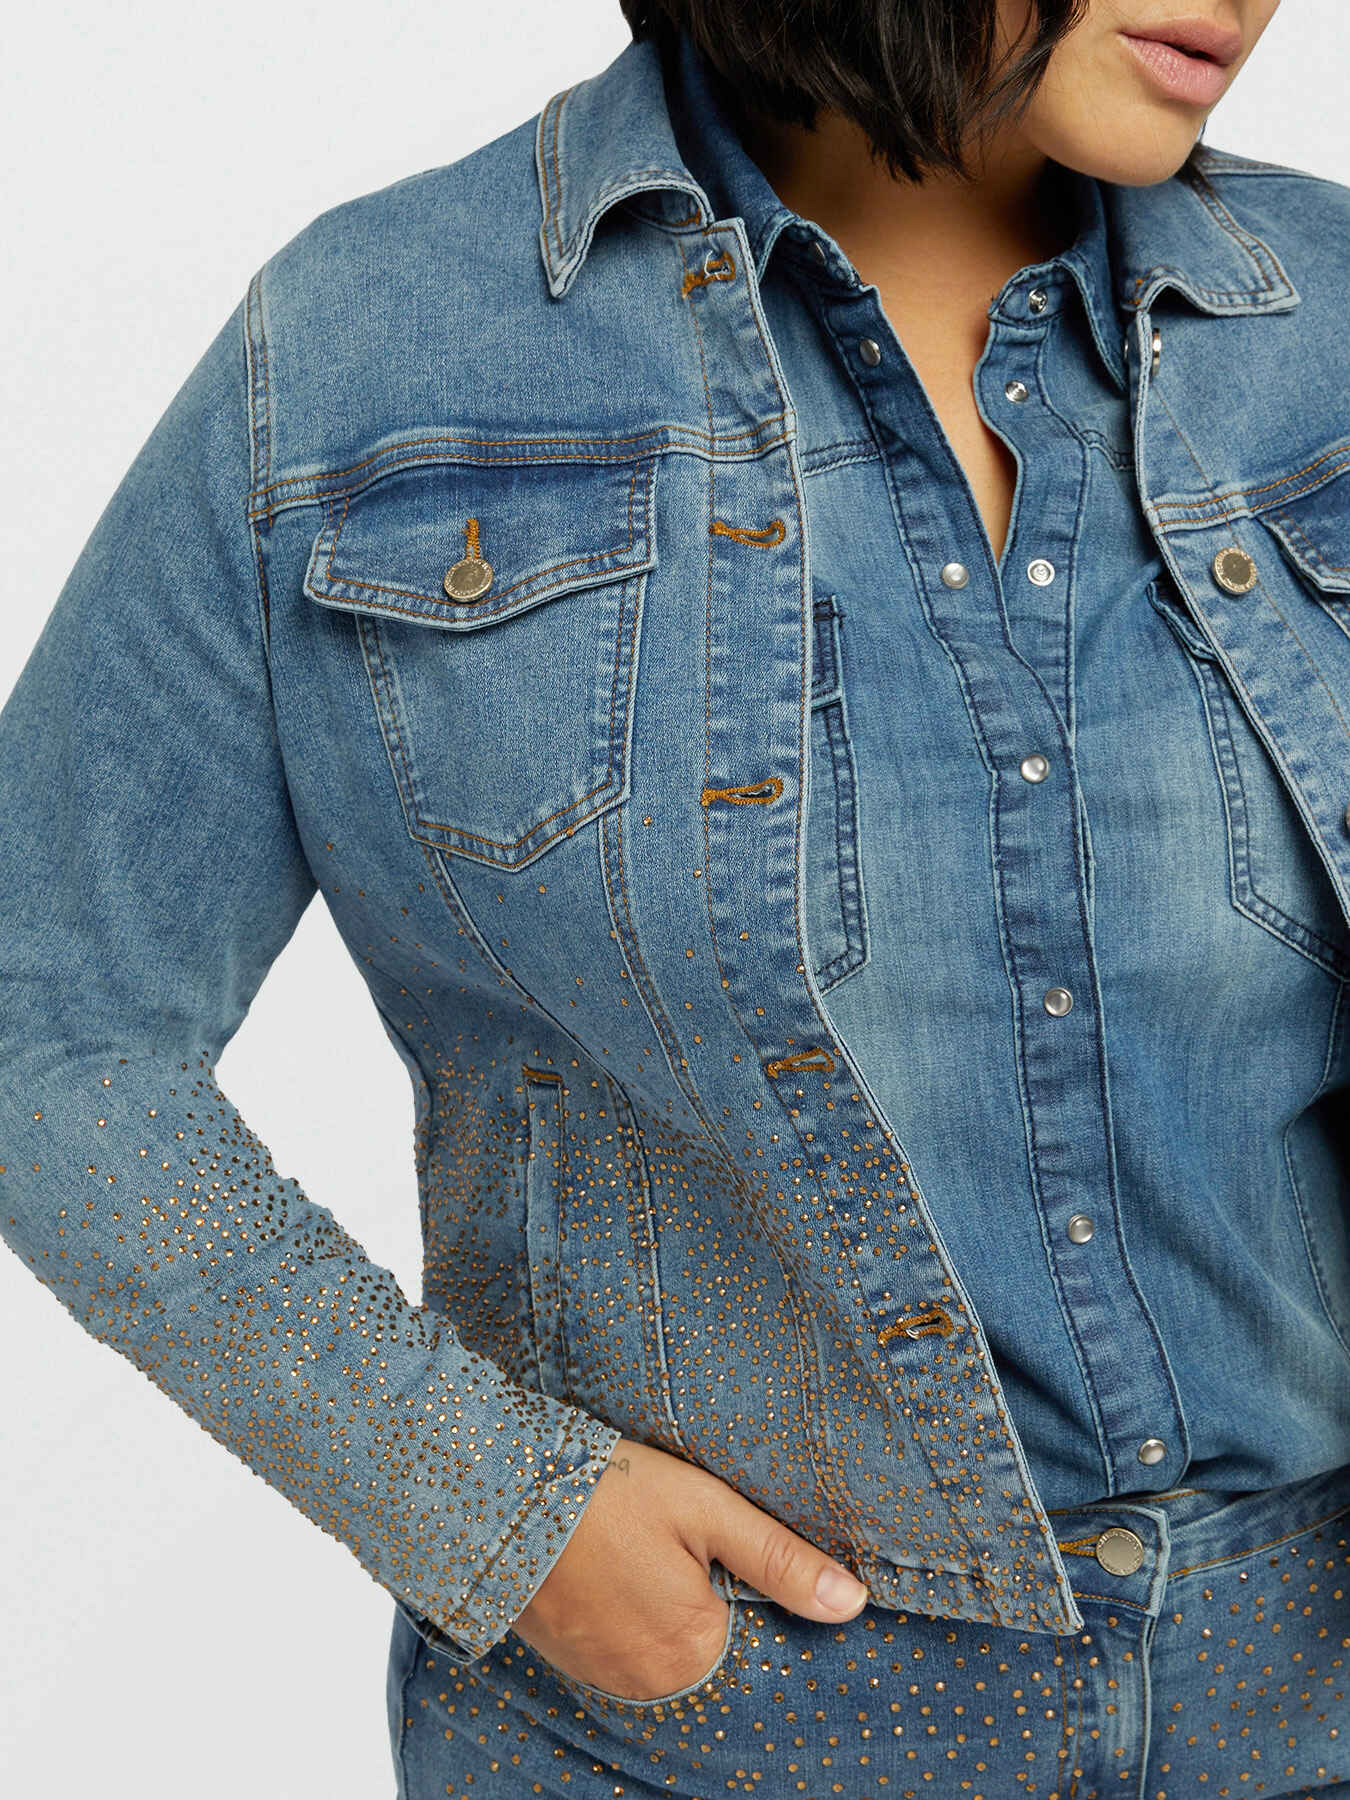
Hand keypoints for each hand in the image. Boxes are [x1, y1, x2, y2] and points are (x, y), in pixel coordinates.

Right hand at [511, 1436, 868, 1701]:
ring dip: (661, 1606)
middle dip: (703, 1598)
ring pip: (659, 1645)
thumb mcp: (706, 1509)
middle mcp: (648, 1682)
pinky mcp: (566, 1656)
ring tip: (642, 1547)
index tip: (728, 1552)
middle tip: (676, 1540)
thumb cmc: (606, 1492)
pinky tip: (613, 1563)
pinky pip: (618, 1644)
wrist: (497, 1489)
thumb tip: (852, 1604)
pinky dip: (623, 1611)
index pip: (754, 1638)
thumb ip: (780, 1559)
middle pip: (705, 1644)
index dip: (748, 1591)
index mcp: (692, 1651)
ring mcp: (601, 1674)